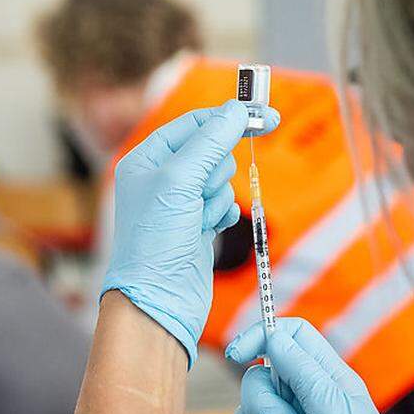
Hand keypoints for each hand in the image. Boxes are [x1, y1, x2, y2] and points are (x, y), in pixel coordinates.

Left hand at [101, 100, 279, 365]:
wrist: (159, 302)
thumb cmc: (156, 242)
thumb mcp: (180, 180)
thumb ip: (210, 140)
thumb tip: (236, 110)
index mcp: (146, 159)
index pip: (194, 123)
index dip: (229, 118)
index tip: (267, 117)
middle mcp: (159, 178)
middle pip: (212, 151)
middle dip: (215, 172)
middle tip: (199, 197)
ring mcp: (179, 204)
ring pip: (221, 179)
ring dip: (218, 198)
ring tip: (198, 221)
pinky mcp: (196, 227)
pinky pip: (224, 205)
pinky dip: (223, 215)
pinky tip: (209, 230)